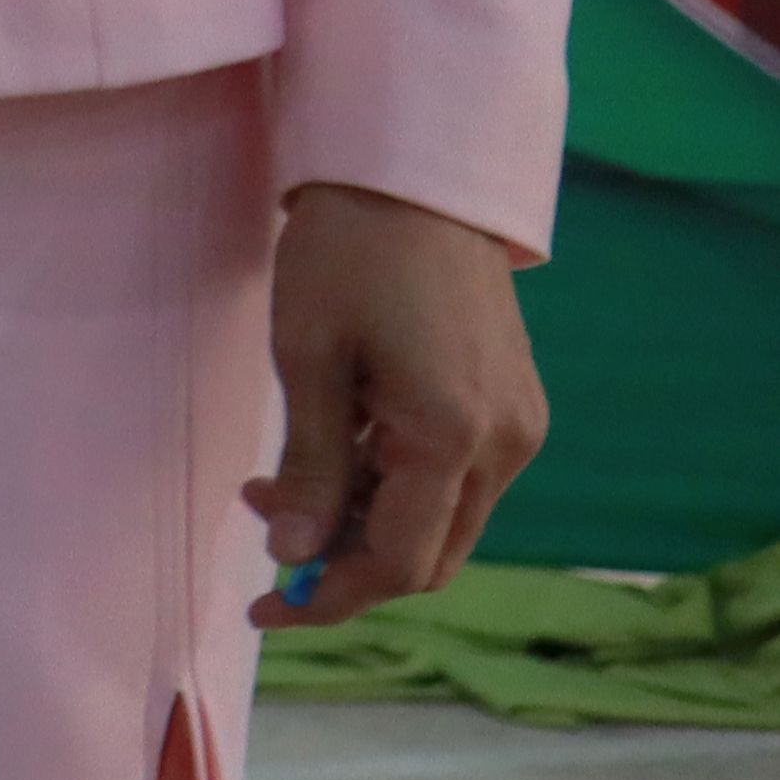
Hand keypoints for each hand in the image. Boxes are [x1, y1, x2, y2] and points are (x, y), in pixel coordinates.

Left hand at [250, 180, 544, 627]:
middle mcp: (505, 444)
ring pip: (440, 519)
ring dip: (362, 520)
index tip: (263, 602)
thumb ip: (310, 466)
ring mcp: (517, 425)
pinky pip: (451, 478)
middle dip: (344, 562)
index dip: (330, 595)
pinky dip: (390, 484)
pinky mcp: (510, 405)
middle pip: (427, 554)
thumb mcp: (308, 359)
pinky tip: (330, 451)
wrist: (414, 177)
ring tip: (276, 482)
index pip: (398, 561)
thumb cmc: (348, 253)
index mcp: (454, 436)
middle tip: (264, 531)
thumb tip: (294, 556)